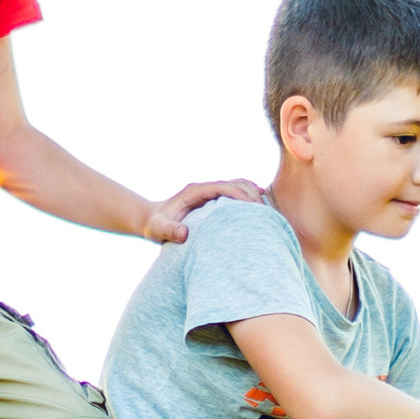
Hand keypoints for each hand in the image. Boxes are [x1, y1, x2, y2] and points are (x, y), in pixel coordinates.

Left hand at [141, 176, 266, 243]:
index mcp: (195, 192)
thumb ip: (169, 230)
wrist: (150, 219)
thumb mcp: (157, 229)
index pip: (224, 187)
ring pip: (239, 186)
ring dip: (254, 195)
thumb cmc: (155, 225)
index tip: (255, 207)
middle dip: (253, 195)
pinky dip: (250, 198)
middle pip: (236, 184)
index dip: (241, 195)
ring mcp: (210, 192)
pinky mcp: (214, 199)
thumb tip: (184, 234)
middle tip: (267, 214)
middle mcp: (205, 189)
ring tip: (268, 213)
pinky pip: (237, 193)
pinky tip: (262, 209)